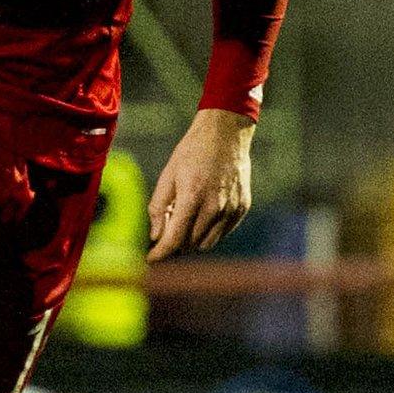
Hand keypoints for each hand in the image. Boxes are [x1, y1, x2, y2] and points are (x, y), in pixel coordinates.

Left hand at [147, 108, 252, 261]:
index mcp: (193, 196)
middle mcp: (215, 206)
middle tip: (165, 227)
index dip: (160, 253)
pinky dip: (208, 231)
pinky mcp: (242, 208)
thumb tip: (155, 236)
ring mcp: (232, 208)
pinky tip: (201, 213)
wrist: (226, 133)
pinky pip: (222, 232)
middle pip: (190, 244)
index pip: (175, 239)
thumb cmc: (192, 152)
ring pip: (207, 243)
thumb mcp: (168, 175)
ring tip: (184, 218)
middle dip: (174, 243)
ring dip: (191, 240)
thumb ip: (158, 207)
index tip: (150, 259)